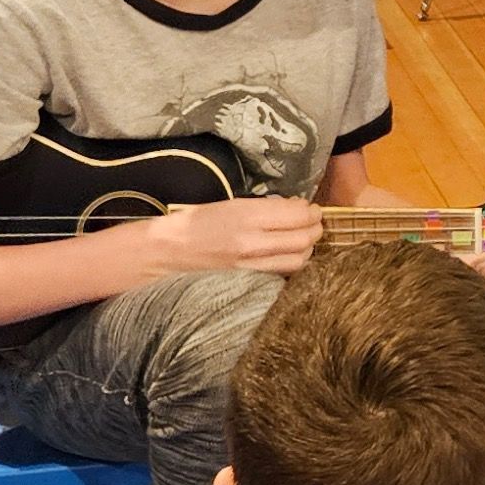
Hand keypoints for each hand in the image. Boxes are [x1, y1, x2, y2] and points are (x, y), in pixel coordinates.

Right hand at [142, 196, 322, 277]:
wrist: (167, 251)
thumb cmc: (195, 222)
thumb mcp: (228, 204)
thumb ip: (262, 208)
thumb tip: (292, 208)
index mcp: (245, 215)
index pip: (294, 215)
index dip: (309, 211)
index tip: (311, 208)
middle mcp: (252, 241)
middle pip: (302, 238)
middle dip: (315, 228)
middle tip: (316, 222)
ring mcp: (252, 264)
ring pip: (298, 259)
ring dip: (308, 248)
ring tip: (307, 239)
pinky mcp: (249, 279)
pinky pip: (283, 273)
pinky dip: (294, 263)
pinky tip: (292, 255)